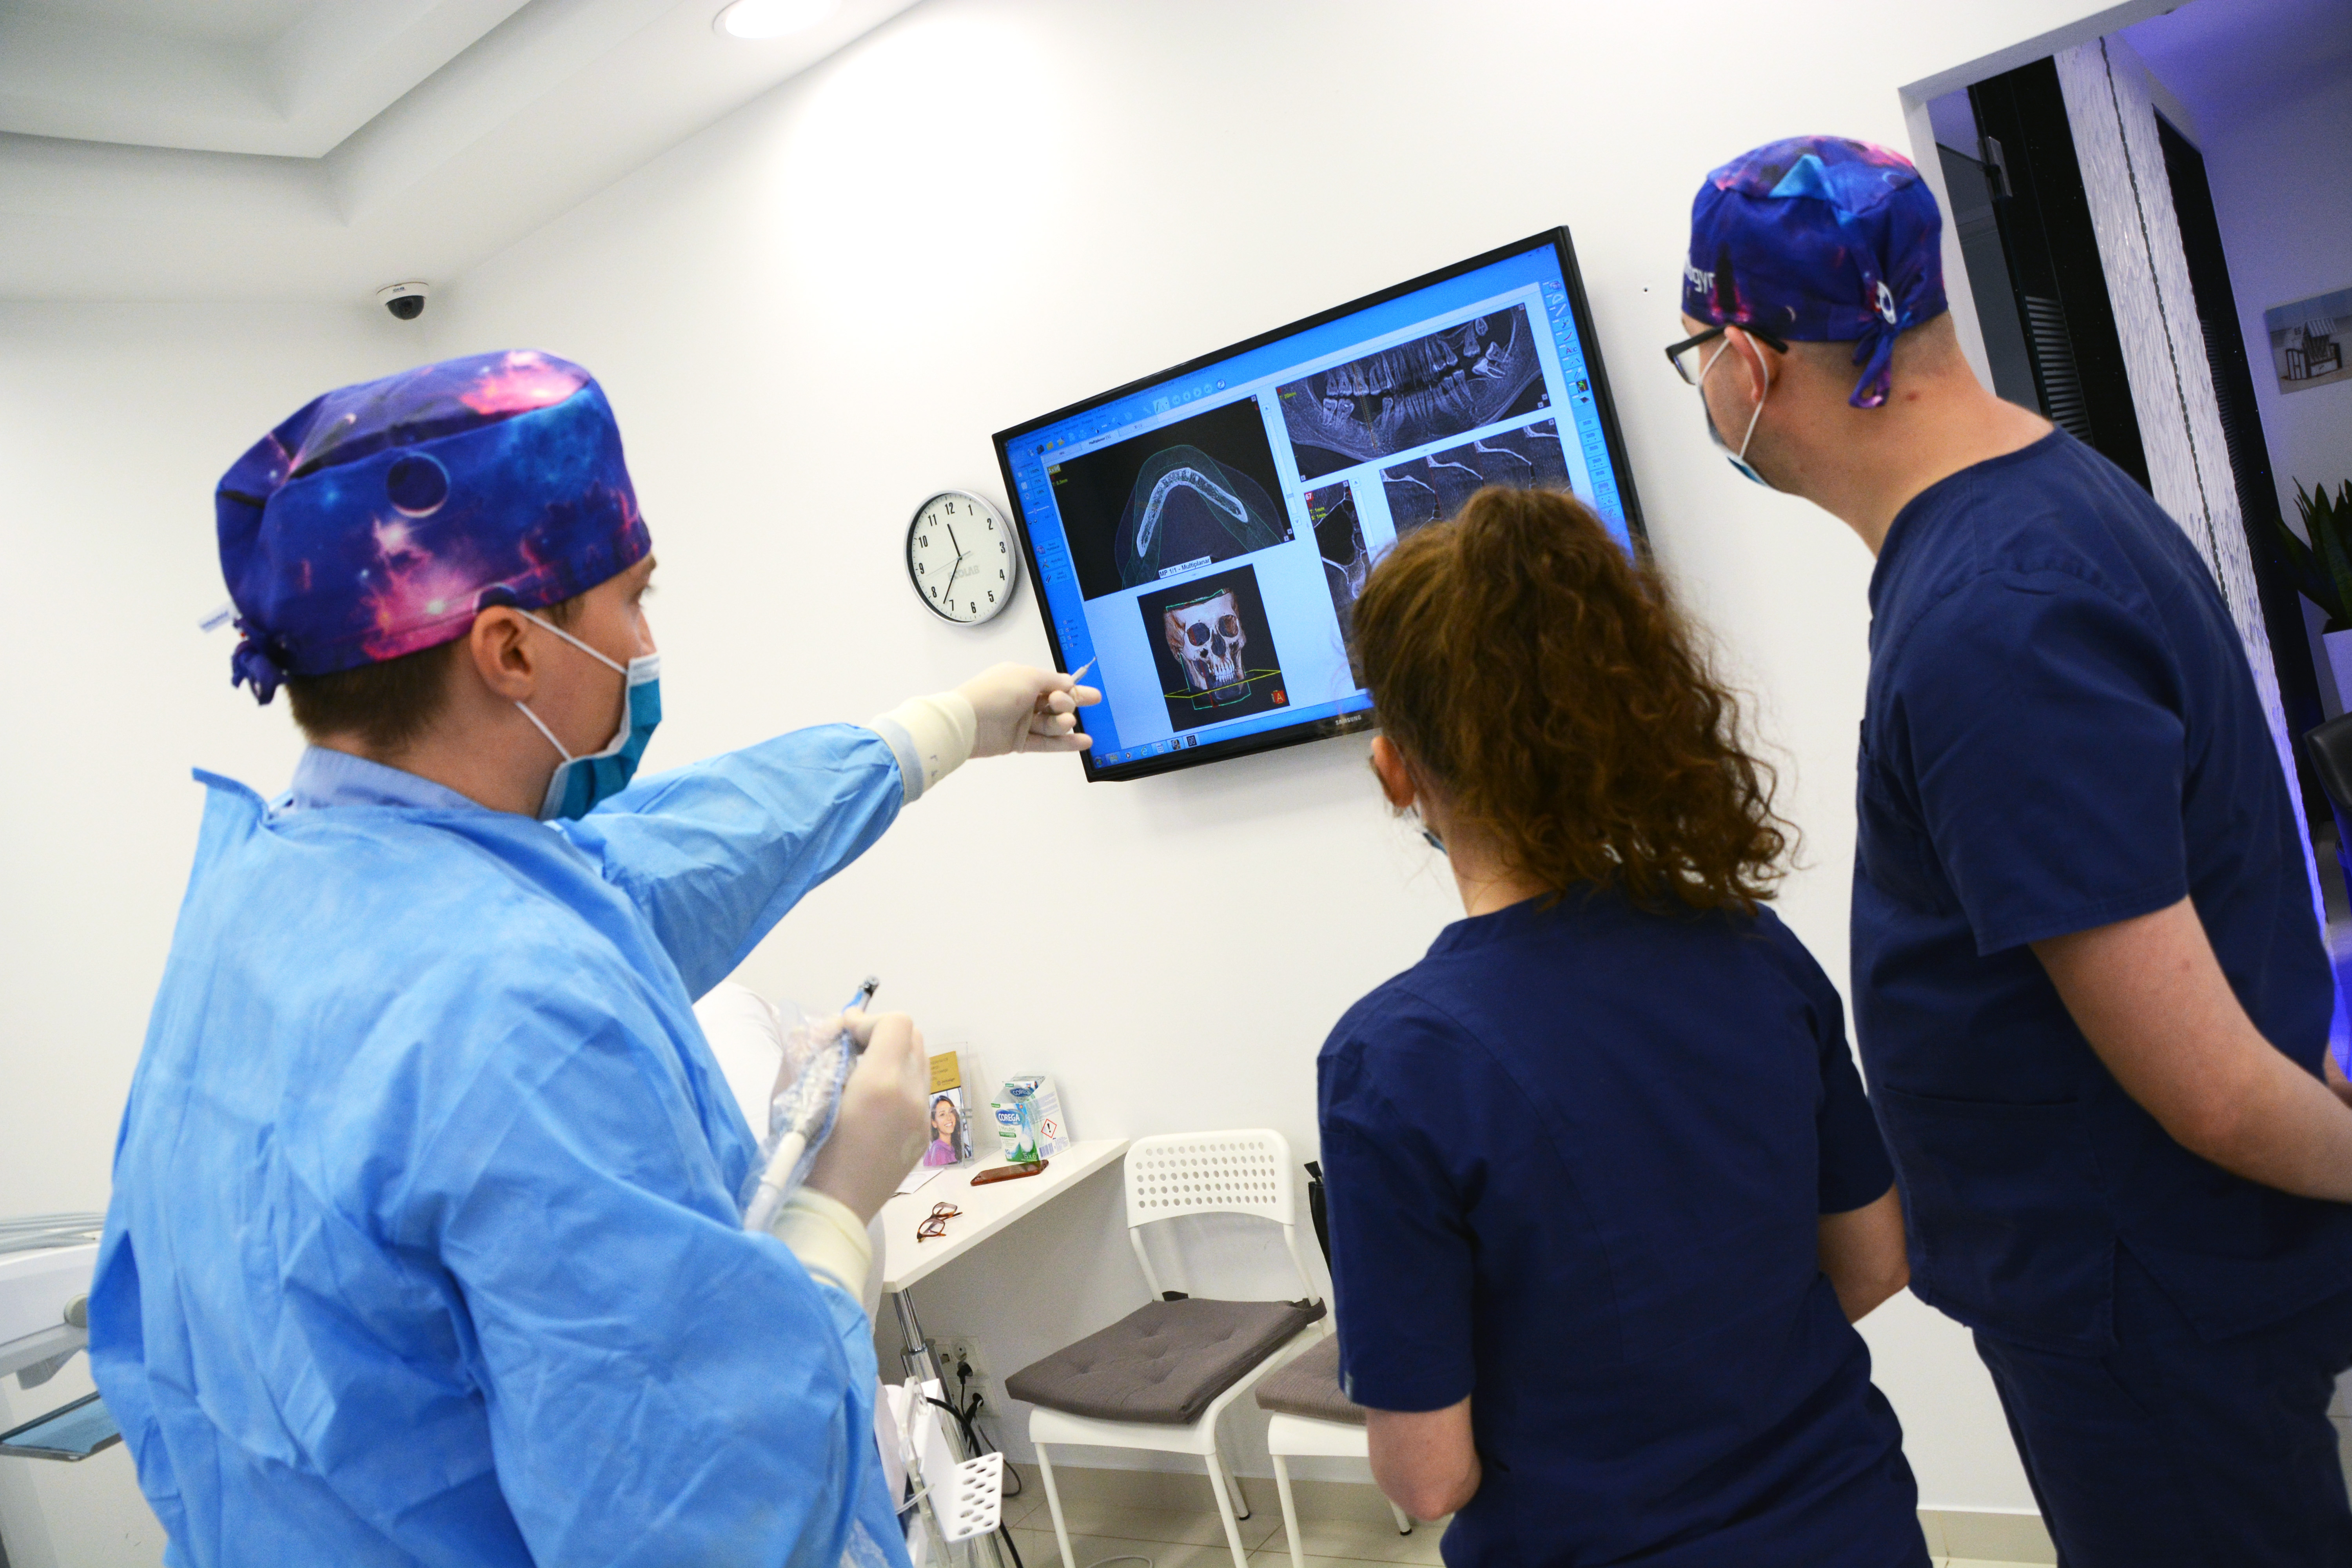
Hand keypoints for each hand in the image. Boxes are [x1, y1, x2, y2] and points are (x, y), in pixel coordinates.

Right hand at [804, 1010, 929, 1221]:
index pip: (897, 1024)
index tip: (841, 1037)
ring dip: (891, 1058)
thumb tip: (835, 1029)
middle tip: (849, 1052)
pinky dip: (898, 1084)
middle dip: (881, 1036)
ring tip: (859, 1077)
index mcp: (882, 1084)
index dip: (867, 1022)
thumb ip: (812, 1050)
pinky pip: (918, 1092)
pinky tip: (870, 1104)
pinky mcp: (922, 1136)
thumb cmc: (802, 1153)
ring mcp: (922, 1119)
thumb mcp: (795, 1094)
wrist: (828, 1210)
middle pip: (914, 1038)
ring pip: (919, 1064)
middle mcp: (912, 1098)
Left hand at [956, 663, 1102, 756]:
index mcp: (1024, 679)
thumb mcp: (1028, 676)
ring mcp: (1022, 722)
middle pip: (1057, 705)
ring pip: (1052, 724)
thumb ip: (1052, 680)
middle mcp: (1024, 699)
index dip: (1075, 691)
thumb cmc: (996, 692)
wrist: (967, 721)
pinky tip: (1083, 742)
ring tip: (1067, 723)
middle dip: (1067, 705)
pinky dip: (1065, 743)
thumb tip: (1069, 682)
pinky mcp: (1019, 742)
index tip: (1094, 697)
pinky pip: (1046, 743)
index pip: (1056, 685)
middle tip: (1062, 706)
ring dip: (1063, 723)